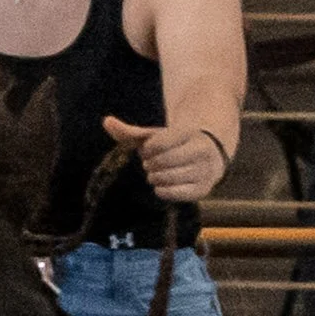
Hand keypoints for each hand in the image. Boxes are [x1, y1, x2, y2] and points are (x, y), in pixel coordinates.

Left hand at [102, 116, 227, 201]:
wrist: (208, 155)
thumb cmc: (174, 145)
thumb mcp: (155, 136)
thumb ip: (130, 131)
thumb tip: (106, 121)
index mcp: (188, 133)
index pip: (160, 143)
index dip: (147, 150)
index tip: (147, 151)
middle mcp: (200, 151)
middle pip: (164, 162)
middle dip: (151, 165)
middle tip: (150, 165)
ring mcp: (204, 171)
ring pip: (170, 178)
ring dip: (156, 178)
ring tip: (156, 174)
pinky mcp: (203, 189)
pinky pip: (177, 193)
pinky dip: (163, 190)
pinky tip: (161, 185)